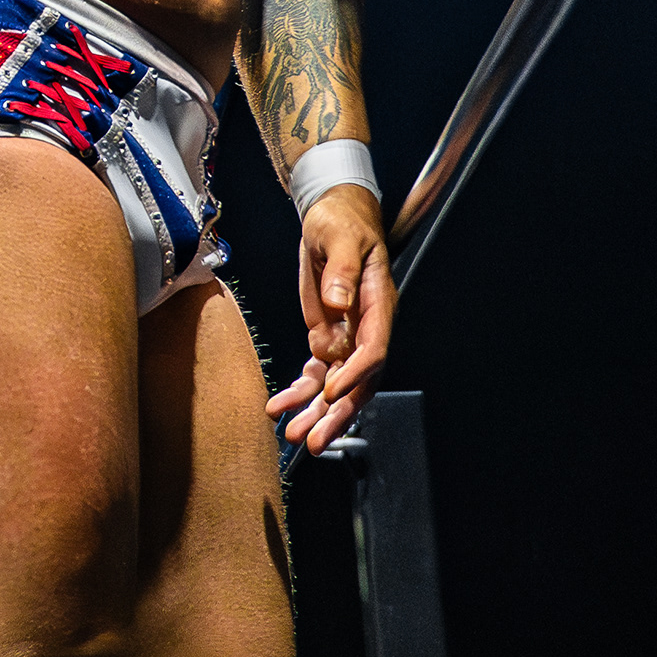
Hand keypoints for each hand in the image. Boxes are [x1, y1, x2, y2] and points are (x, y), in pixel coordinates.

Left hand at [266, 183, 395, 450]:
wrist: (333, 216)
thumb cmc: (342, 223)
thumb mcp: (339, 238)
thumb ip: (342, 270)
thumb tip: (339, 301)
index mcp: (377, 304)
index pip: (373, 348)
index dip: (355, 373)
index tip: (332, 392)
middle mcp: (366, 327)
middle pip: (358, 380)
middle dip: (337, 411)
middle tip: (315, 439)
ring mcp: (347, 335)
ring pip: (336, 384)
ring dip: (316, 412)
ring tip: (293, 436)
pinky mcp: (327, 335)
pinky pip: (316, 372)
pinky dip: (300, 392)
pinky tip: (280, 407)